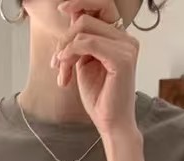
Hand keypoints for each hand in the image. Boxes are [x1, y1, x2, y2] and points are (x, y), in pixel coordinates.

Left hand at [52, 0, 139, 141]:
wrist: (111, 125)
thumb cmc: (100, 99)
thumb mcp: (85, 63)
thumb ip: (81, 42)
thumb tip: (70, 18)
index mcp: (120, 38)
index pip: (98, 9)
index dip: (78, 4)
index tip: (61, 9)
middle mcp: (127, 39)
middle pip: (86, 19)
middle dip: (64, 40)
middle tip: (56, 63)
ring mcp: (127, 47)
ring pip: (83, 30)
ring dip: (65, 51)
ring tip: (61, 72)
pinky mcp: (122, 58)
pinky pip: (86, 43)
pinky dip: (70, 54)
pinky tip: (64, 70)